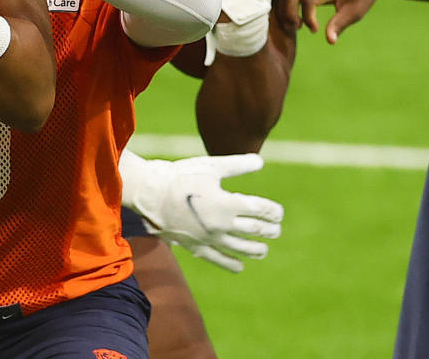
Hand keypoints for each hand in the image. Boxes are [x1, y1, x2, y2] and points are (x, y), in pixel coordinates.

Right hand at [120, 150, 283, 272]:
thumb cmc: (181, 176)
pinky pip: (218, 259)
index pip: (261, 210)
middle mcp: (223, 224)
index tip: (277, 212)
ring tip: (263, 249)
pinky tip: (240, 266)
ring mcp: (210, 238)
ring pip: (241, 248)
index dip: (273, 211)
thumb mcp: (210, 166)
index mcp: (228, 203)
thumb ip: (237, 165)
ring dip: (257, 249)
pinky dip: (231, 264)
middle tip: (275, 229)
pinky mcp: (197, 246)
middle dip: (270, 230)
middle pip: (255, 230)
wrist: (151, 194)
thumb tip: (260, 161)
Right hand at [278, 0, 385, 43]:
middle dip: (288, 11)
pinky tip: (295, 18)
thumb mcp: (356, 11)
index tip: (315, 30)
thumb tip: (330, 41)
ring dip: (285, 8)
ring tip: (295, 25)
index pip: (309, 0)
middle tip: (296, 28)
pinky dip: (287, 3)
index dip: (308, 18)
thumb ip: (339, 24)